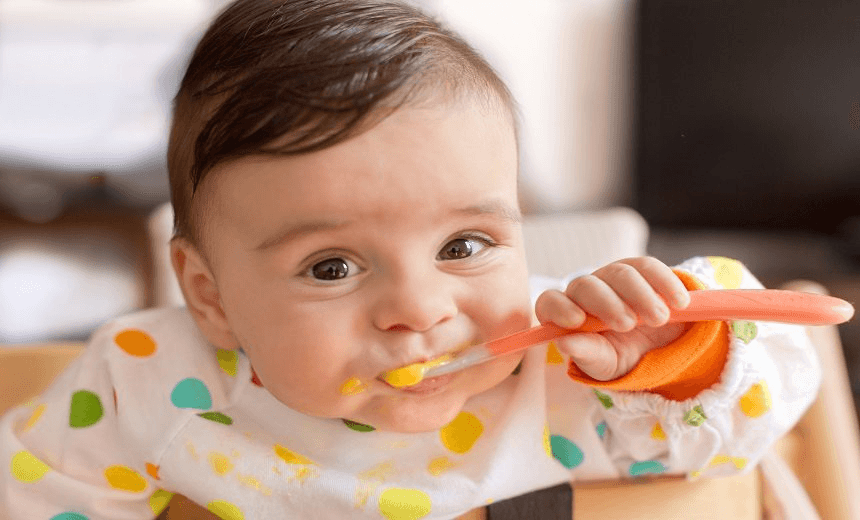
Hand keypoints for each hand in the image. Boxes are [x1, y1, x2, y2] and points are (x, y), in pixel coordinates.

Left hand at [534, 257, 690, 380]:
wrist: (658, 349)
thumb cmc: (620, 357)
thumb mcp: (606, 364)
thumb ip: (587, 355)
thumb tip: (564, 343)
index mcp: (567, 315)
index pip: (549, 302)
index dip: (559, 308)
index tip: (576, 321)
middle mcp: (585, 291)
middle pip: (587, 286)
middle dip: (608, 304)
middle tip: (629, 324)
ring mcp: (611, 276)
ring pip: (620, 273)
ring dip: (641, 296)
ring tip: (659, 319)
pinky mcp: (640, 269)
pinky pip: (649, 267)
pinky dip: (665, 284)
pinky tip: (679, 302)